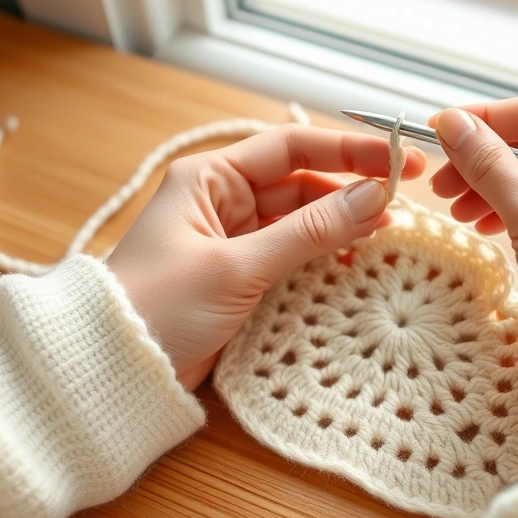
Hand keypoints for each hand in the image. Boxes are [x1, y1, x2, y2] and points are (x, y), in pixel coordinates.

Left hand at [107, 125, 425, 390]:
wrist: (112, 370)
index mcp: (210, 178)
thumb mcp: (238, 267)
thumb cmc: (158, 307)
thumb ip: (309, 232)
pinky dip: (324, 255)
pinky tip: (355, 260)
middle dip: (351, 189)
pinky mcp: (240, 274)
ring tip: (388, 232)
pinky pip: (293, 252)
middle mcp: (222, 200)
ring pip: (301, 219)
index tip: (400, 159)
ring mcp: (232, 238)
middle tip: (404, 200)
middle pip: (302, 182)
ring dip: (341, 224)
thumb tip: (373, 199)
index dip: (349, 150)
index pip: (292, 148)